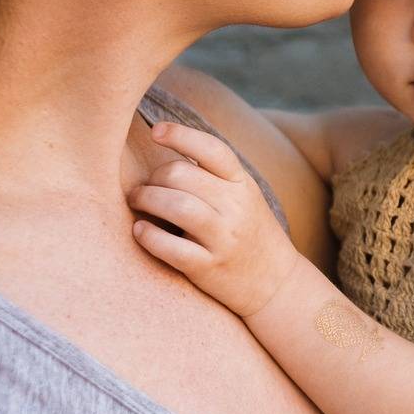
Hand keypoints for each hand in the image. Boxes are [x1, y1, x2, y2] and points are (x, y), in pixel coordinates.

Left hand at [128, 121, 300, 316]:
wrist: (276, 283)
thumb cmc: (249, 233)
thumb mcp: (243, 196)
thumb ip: (213, 175)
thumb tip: (169, 147)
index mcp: (242, 183)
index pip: (211, 148)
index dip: (180, 135)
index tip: (156, 131)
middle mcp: (236, 206)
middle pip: (181, 174)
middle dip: (153, 177)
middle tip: (142, 188)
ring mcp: (223, 238)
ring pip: (175, 205)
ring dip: (146, 199)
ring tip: (137, 202)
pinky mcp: (209, 267)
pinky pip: (171, 247)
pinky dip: (148, 236)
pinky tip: (139, 231)